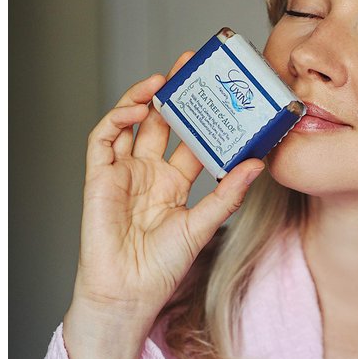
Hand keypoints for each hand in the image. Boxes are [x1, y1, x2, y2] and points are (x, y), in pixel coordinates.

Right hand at [69, 51, 264, 335]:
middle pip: (162, 124)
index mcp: (174, 184)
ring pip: (131, 124)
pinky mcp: (99, 177)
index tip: (219, 93)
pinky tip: (136, 108)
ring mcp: (123, 173)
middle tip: (190, 66)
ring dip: (144, 99)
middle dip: (174, 95)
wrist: (128, 291)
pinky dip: (117, 120)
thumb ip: (228, 194)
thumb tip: (258, 164)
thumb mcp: (203, 225)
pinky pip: (103, 140)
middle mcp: (149, 174)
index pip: (190, 140)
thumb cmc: (161, 267)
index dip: (203, 116)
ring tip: (164, 80)